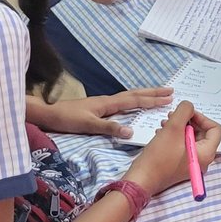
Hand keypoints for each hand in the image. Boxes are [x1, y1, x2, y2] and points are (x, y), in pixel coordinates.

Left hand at [30, 87, 173, 138]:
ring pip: (130, 96)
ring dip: (145, 95)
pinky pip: (123, 101)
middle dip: (153, 93)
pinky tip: (135, 103)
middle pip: (135, 94)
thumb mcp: (88, 125)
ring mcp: (104, 103)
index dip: (152, 100)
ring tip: (158, 94)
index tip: (169, 98)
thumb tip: (131, 130)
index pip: (135, 100)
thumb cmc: (67, 119)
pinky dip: (134, 100)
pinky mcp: (100, 107)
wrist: (49, 114)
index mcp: (108, 103)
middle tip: (171, 91)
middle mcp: (108, 100)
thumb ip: (110, 128)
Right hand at [124, 101, 220, 194]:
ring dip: (179, 127)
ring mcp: (191, 163)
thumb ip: (184, 112)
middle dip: (188, 121)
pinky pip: (183, 145)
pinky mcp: (181, 164)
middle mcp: (202, 160)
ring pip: (191, 138)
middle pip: (203, 132)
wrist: (142, 179)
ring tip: (165, 123)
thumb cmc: (159, 157)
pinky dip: (174, 136)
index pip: (215, 129)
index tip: (186, 114)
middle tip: (173, 116)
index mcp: (206, 153)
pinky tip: (161, 133)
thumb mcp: (173, 128)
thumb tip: (189, 106)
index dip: (202, 117)